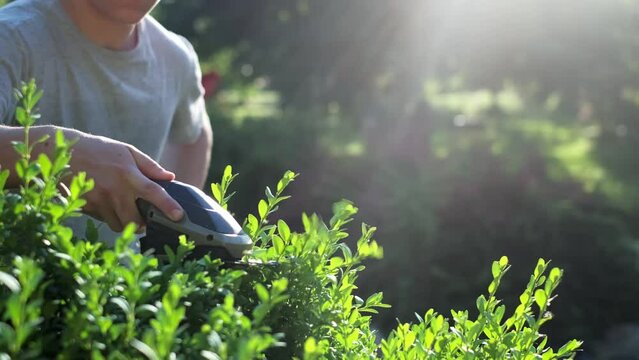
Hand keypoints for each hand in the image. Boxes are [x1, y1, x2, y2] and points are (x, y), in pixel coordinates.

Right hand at [68, 132, 183, 231]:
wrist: (61, 152)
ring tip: (122, 208)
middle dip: (142, 223)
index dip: (168, 206)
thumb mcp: (126, 150)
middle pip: (135, 220)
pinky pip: (102, 220)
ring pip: (118, 225)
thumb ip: (149, 165)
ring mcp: (98, 201)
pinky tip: (105, 203)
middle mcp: (114, 190)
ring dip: (125, 222)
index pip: (153, 193)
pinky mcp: (86, 208)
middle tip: (144, 218)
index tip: (179, 216)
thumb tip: (170, 177)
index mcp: (128, 174)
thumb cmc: (98, 149)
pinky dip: (108, 217)